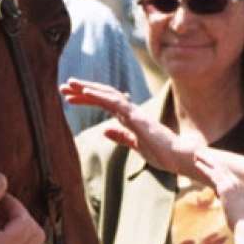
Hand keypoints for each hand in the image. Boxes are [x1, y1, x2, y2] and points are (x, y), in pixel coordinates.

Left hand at [60, 79, 200, 177]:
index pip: (105, 103)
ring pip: (107, 94)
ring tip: (69, 85)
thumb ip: (121, 137)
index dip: (87, 99)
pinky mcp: (137, 117)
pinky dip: (99, 95)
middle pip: (103, 95)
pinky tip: (85, 92)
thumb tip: (105, 130)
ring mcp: (134, 113)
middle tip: (64, 87)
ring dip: (87, 89)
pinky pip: (115, 102)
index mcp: (129, 118)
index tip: (70, 98)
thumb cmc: (163, 153)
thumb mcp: (136, 146)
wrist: (179, 158)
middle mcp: (130, 111)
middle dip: (83, 90)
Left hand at [194, 149, 243, 227]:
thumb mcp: (236, 209)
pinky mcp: (224, 188)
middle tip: (200, 153)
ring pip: (216, 167)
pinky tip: (197, 163)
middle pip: (221, 166)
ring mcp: (231, 184)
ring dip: (206, 159)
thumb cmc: (241, 221)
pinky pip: (212, 174)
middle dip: (210, 159)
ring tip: (196, 154)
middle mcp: (236, 182)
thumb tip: (227, 206)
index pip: (226, 172)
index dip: (216, 165)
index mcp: (239, 186)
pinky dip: (204, 167)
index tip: (208, 161)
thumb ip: (231, 204)